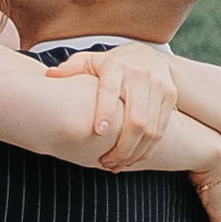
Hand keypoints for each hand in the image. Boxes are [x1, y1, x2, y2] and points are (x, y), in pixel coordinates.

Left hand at [82, 41, 178, 170]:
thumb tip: (50, 75)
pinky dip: (147, 149)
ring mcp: (159, 87)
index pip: (110, 91)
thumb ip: (72, 69)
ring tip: (116, 165)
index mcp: (115, 67)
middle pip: (136, 119)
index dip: (105, 112)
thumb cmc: (109, 64)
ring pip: (151, 129)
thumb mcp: (90, 61)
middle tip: (106, 162)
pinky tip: (132, 159)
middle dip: (122, 147)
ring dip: (134, 153)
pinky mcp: (170, 97)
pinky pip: (161, 130)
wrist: (147, 56)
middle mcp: (140, 75)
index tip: (98, 133)